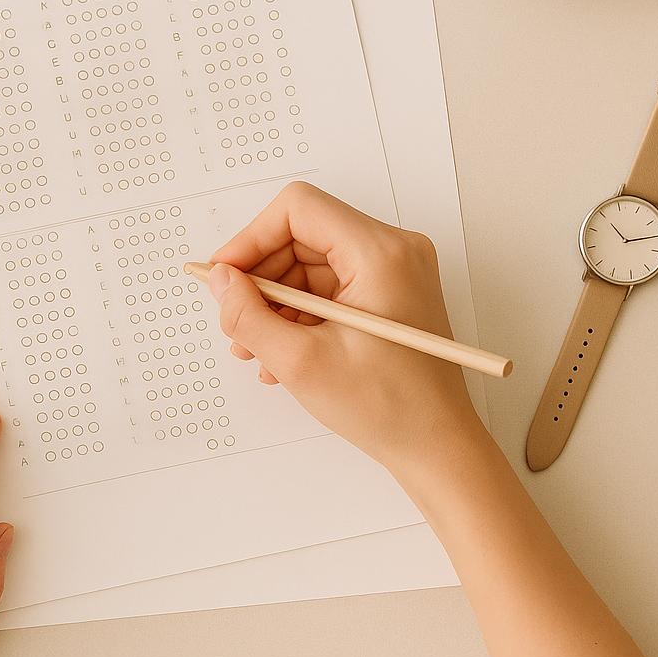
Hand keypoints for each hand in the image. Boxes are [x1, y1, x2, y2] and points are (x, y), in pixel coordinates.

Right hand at [207, 182, 481, 480]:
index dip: (251, 238)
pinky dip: (296, 314)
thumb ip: (249, 316)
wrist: (437, 447)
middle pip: (300, 236)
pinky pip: (325, 287)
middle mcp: (392, 251)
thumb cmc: (391, 408)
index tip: (226, 275)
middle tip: (236, 321)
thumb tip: (220, 281)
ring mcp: (391, 272)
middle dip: (260, 279)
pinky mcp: (385, 294)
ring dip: (273, 303)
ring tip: (257, 350)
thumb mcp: (302, 363)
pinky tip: (282, 354)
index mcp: (381, 254)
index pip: (298, 209)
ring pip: (307, 264)